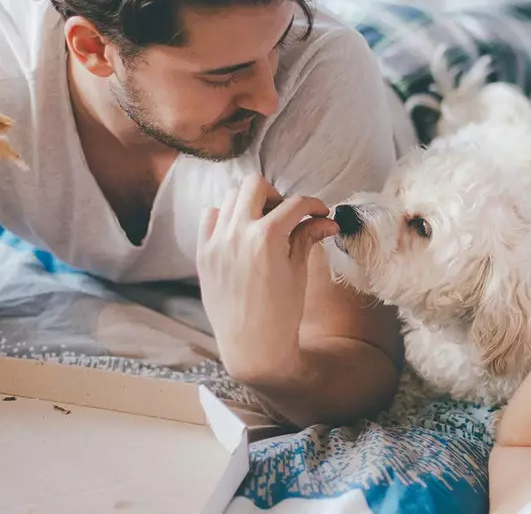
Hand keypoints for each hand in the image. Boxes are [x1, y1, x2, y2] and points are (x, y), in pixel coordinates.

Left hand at [196, 173, 338, 385]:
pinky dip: (225, 216)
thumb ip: (308, 238)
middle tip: (285, 215)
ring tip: (263, 223)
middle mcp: (237, 233)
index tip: (320, 213)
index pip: (295, 204)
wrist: (252, 346)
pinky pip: (210, 216)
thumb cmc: (281, 312)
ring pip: (230, 196)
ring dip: (250, 203)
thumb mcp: (298, 271)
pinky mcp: (203, 253)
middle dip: (276, 194)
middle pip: (255, 184)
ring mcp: (216, 242)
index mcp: (267, 237)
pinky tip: (239, 233)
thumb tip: (327, 221)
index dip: (314, 205)